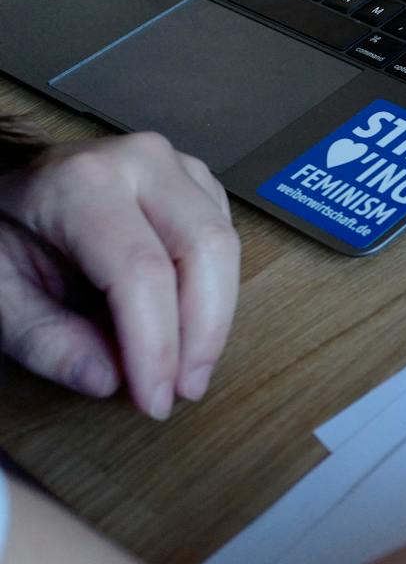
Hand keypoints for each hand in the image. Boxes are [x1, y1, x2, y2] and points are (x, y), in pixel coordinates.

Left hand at [0, 132, 239, 418]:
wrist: (11, 186)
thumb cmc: (4, 235)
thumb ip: (45, 339)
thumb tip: (109, 380)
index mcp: (82, 182)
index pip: (140, 270)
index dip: (156, 344)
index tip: (154, 401)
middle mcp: (142, 161)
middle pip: (204, 249)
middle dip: (204, 330)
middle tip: (185, 390)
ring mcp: (177, 165)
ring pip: (225, 244)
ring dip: (214, 315)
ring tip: (184, 366)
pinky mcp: (198, 180)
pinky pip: (225, 240)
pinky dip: (213, 290)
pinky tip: (185, 321)